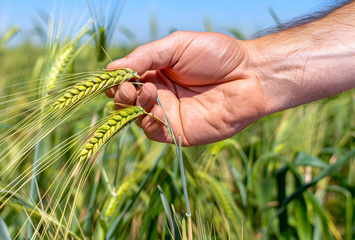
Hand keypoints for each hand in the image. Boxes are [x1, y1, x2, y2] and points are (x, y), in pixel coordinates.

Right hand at [106, 31, 266, 145]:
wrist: (251, 76)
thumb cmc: (217, 55)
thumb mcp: (177, 46)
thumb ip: (145, 56)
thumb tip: (111, 68)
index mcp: (156, 72)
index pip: (125, 79)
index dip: (117, 79)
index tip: (116, 76)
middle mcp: (159, 95)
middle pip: (126, 101)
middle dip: (122, 94)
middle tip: (130, 87)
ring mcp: (168, 115)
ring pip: (135, 117)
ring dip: (134, 106)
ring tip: (150, 91)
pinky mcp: (179, 133)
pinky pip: (153, 132)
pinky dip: (146, 123)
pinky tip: (154, 110)